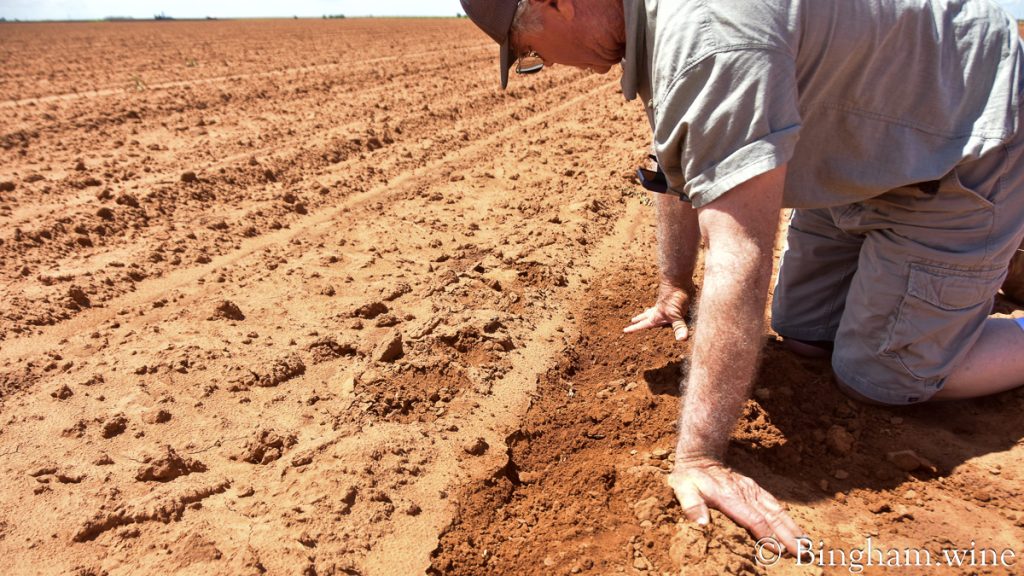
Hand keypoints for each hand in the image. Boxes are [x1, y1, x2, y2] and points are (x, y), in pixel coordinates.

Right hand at [623, 282, 690, 339]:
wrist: (678, 280)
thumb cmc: (675, 297)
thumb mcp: (676, 314)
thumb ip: (679, 326)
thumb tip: (681, 339)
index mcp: (657, 316)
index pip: (644, 324)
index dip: (635, 328)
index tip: (625, 330)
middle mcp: (659, 311)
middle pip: (646, 316)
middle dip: (639, 320)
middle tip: (632, 321)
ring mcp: (665, 305)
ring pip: (653, 310)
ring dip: (647, 312)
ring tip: (644, 313)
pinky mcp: (672, 300)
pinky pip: (662, 305)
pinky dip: (659, 307)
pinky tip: (662, 306)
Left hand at [668, 457, 804, 556]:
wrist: (700, 457)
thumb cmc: (689, 478)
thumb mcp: (682, 489)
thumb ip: (692, 506)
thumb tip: (703, 524)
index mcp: (730, 498)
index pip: (753, 519)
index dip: (766, 536)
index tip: (778, 551)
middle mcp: (746, 494)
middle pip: (772, 517)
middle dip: (788, 536)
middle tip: (804, 554)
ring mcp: (752, 491)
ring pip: (777, 511)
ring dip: (792, 528)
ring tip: (807, 545)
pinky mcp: (755, 489)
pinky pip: (774, 504)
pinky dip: (787, 518)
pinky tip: (795, 529)